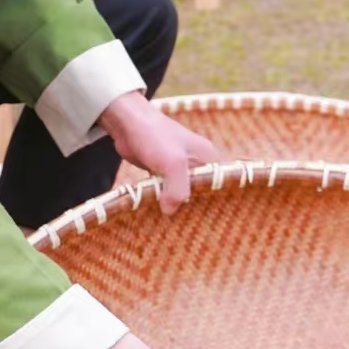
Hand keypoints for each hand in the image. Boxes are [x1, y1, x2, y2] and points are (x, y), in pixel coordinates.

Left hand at [99, 91, 219, 213]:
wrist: (127, 124)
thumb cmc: (156, 137)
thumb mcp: (173, 163)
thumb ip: (178, 189)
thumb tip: (171, 211)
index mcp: (208, 157)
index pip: (221, 183)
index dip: (217, 200)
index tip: (210, 218)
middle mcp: (196, 162)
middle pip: (201, 190)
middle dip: (195, 205)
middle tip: (191, 225)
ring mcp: (178, 166)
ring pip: (183, 191)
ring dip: (177, 202)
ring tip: (176, 223)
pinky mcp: (161, 170)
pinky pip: (167, 189)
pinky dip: (164, 198)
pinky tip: (160, 211)